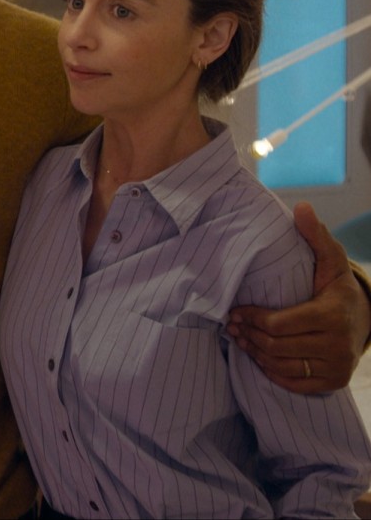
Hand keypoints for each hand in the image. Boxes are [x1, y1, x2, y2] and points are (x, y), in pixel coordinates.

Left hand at [226, 202, 369, 392]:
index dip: (250, 318)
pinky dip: (271, 371)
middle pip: (275, 346)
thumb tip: (301, 206)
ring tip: (241, 339)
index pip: (277, 324)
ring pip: (280, 366)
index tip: (234, 311)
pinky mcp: (332, 382)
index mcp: (332, 315)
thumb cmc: (336, 288)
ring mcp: (336, 367)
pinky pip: (292, 382)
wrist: (366, 320)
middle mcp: (337, 345)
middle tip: (231, 325)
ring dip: (255, 354)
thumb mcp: (330, 260)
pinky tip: (259, 356)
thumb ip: (315, 235)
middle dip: (248, 335)